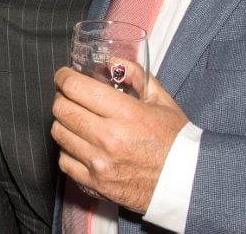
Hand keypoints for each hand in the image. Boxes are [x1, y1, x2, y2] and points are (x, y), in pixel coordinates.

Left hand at [51, 64, 189, 213]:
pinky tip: (81, 145)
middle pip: (61, 109)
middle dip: (62, 97)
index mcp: (126, 113)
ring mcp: (100, 163)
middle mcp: (109, 138)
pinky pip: (64, 161)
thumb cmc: (175, 141)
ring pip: (58, 133)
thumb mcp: (161, 100)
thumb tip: (112, 62)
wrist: (187, 183)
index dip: (64, 77)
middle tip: (70, 96)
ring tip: (78, 120)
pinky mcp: (95, 184)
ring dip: (64, 123)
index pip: (75, 87)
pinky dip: (68, 150)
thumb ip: (136, 75)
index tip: (64, 76)